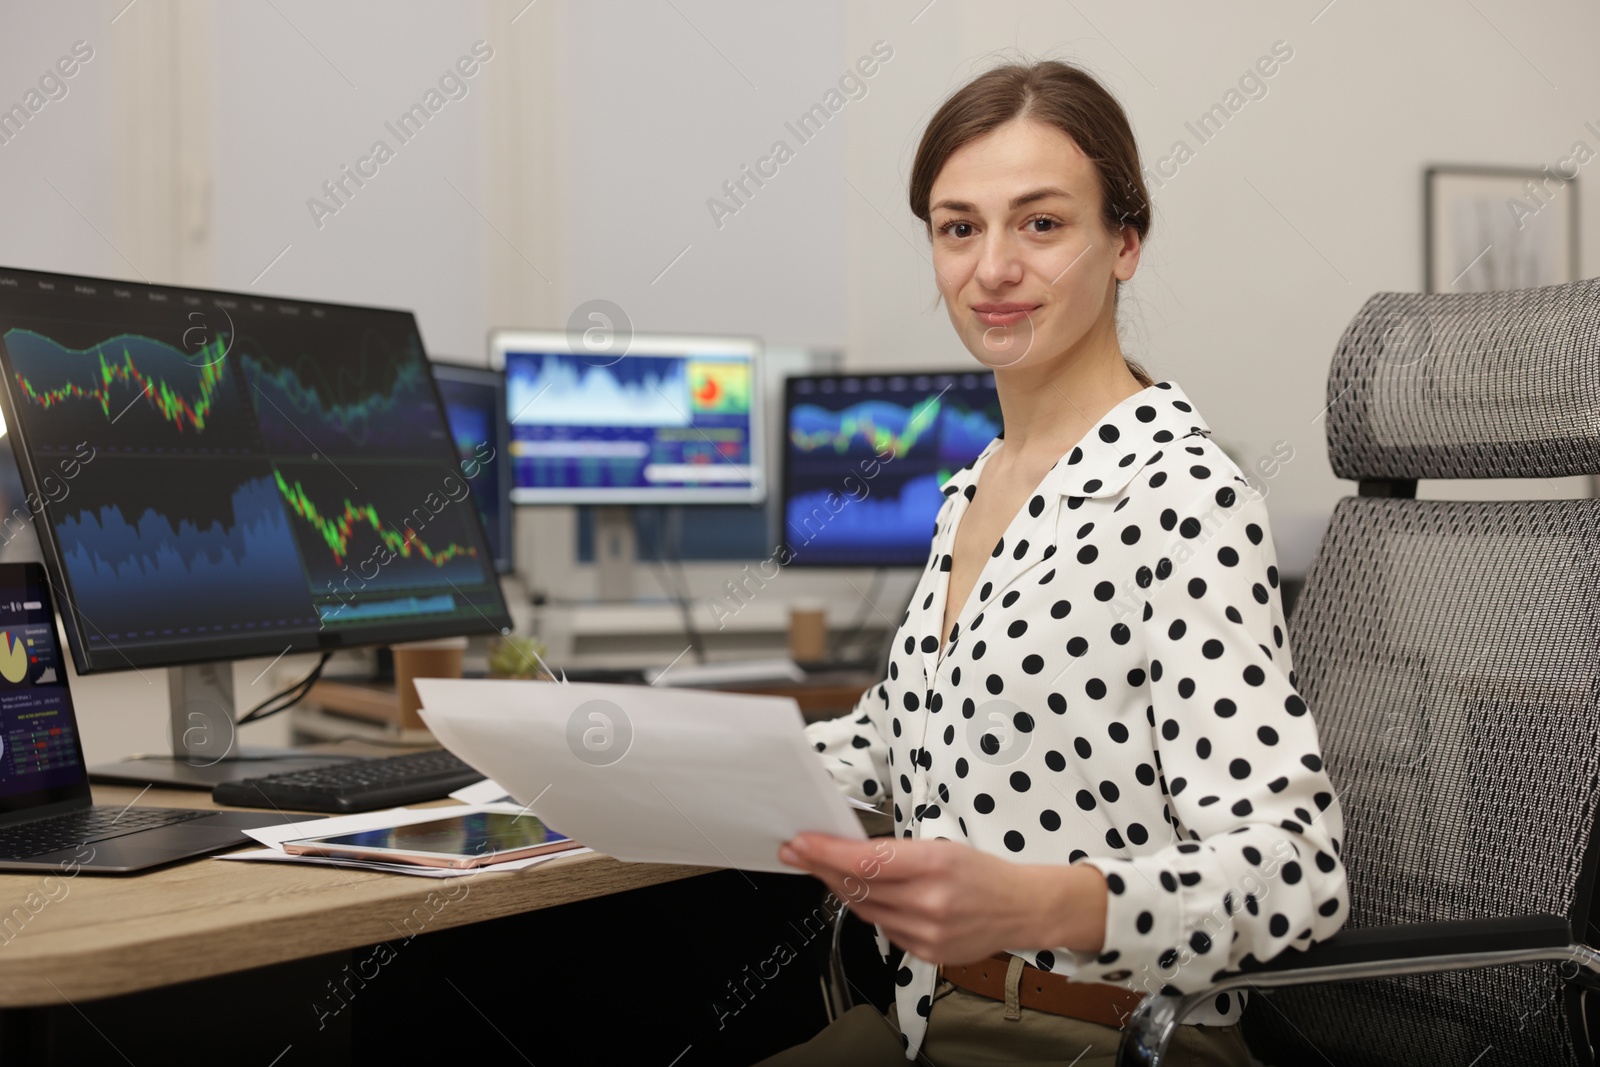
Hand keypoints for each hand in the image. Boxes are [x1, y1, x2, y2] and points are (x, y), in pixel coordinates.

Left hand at [778, 833, 1107, 964]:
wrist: (1021, 909)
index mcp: (933, 864)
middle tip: (797, 851)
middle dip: (821, 867)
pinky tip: (864, 895)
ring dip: (841, 888)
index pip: (865, 860)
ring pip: (864, 909)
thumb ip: (896, 853)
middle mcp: (928, 902)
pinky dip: (869, 910)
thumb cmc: (982, 872)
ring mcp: (926, 932)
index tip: (801, 843)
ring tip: (825, 869)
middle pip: (857, 885)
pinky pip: (883, 928)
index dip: (826, 852)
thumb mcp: (942, 846)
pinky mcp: (925, 953)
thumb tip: (848, 852)